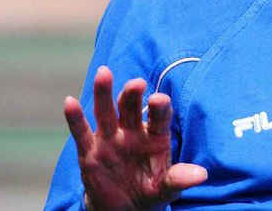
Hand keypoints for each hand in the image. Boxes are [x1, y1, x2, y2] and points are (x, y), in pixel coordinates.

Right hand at [63, 66, 207, 209]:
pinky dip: (75, 118)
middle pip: (131, 108)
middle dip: (133, 95)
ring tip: (103, 73)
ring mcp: (110, 139)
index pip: (159, 117)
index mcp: (155, 136)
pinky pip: (81, 133)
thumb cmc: (150, 190)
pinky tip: (69, 101)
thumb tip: (202, 175)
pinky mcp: (90, 152)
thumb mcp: (166, 188)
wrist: (124, 207)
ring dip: (104, 93)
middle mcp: (132, 132)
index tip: (159, 99)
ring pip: (106, 112)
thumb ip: (178, 179)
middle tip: (137, 83)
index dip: (159, 107)